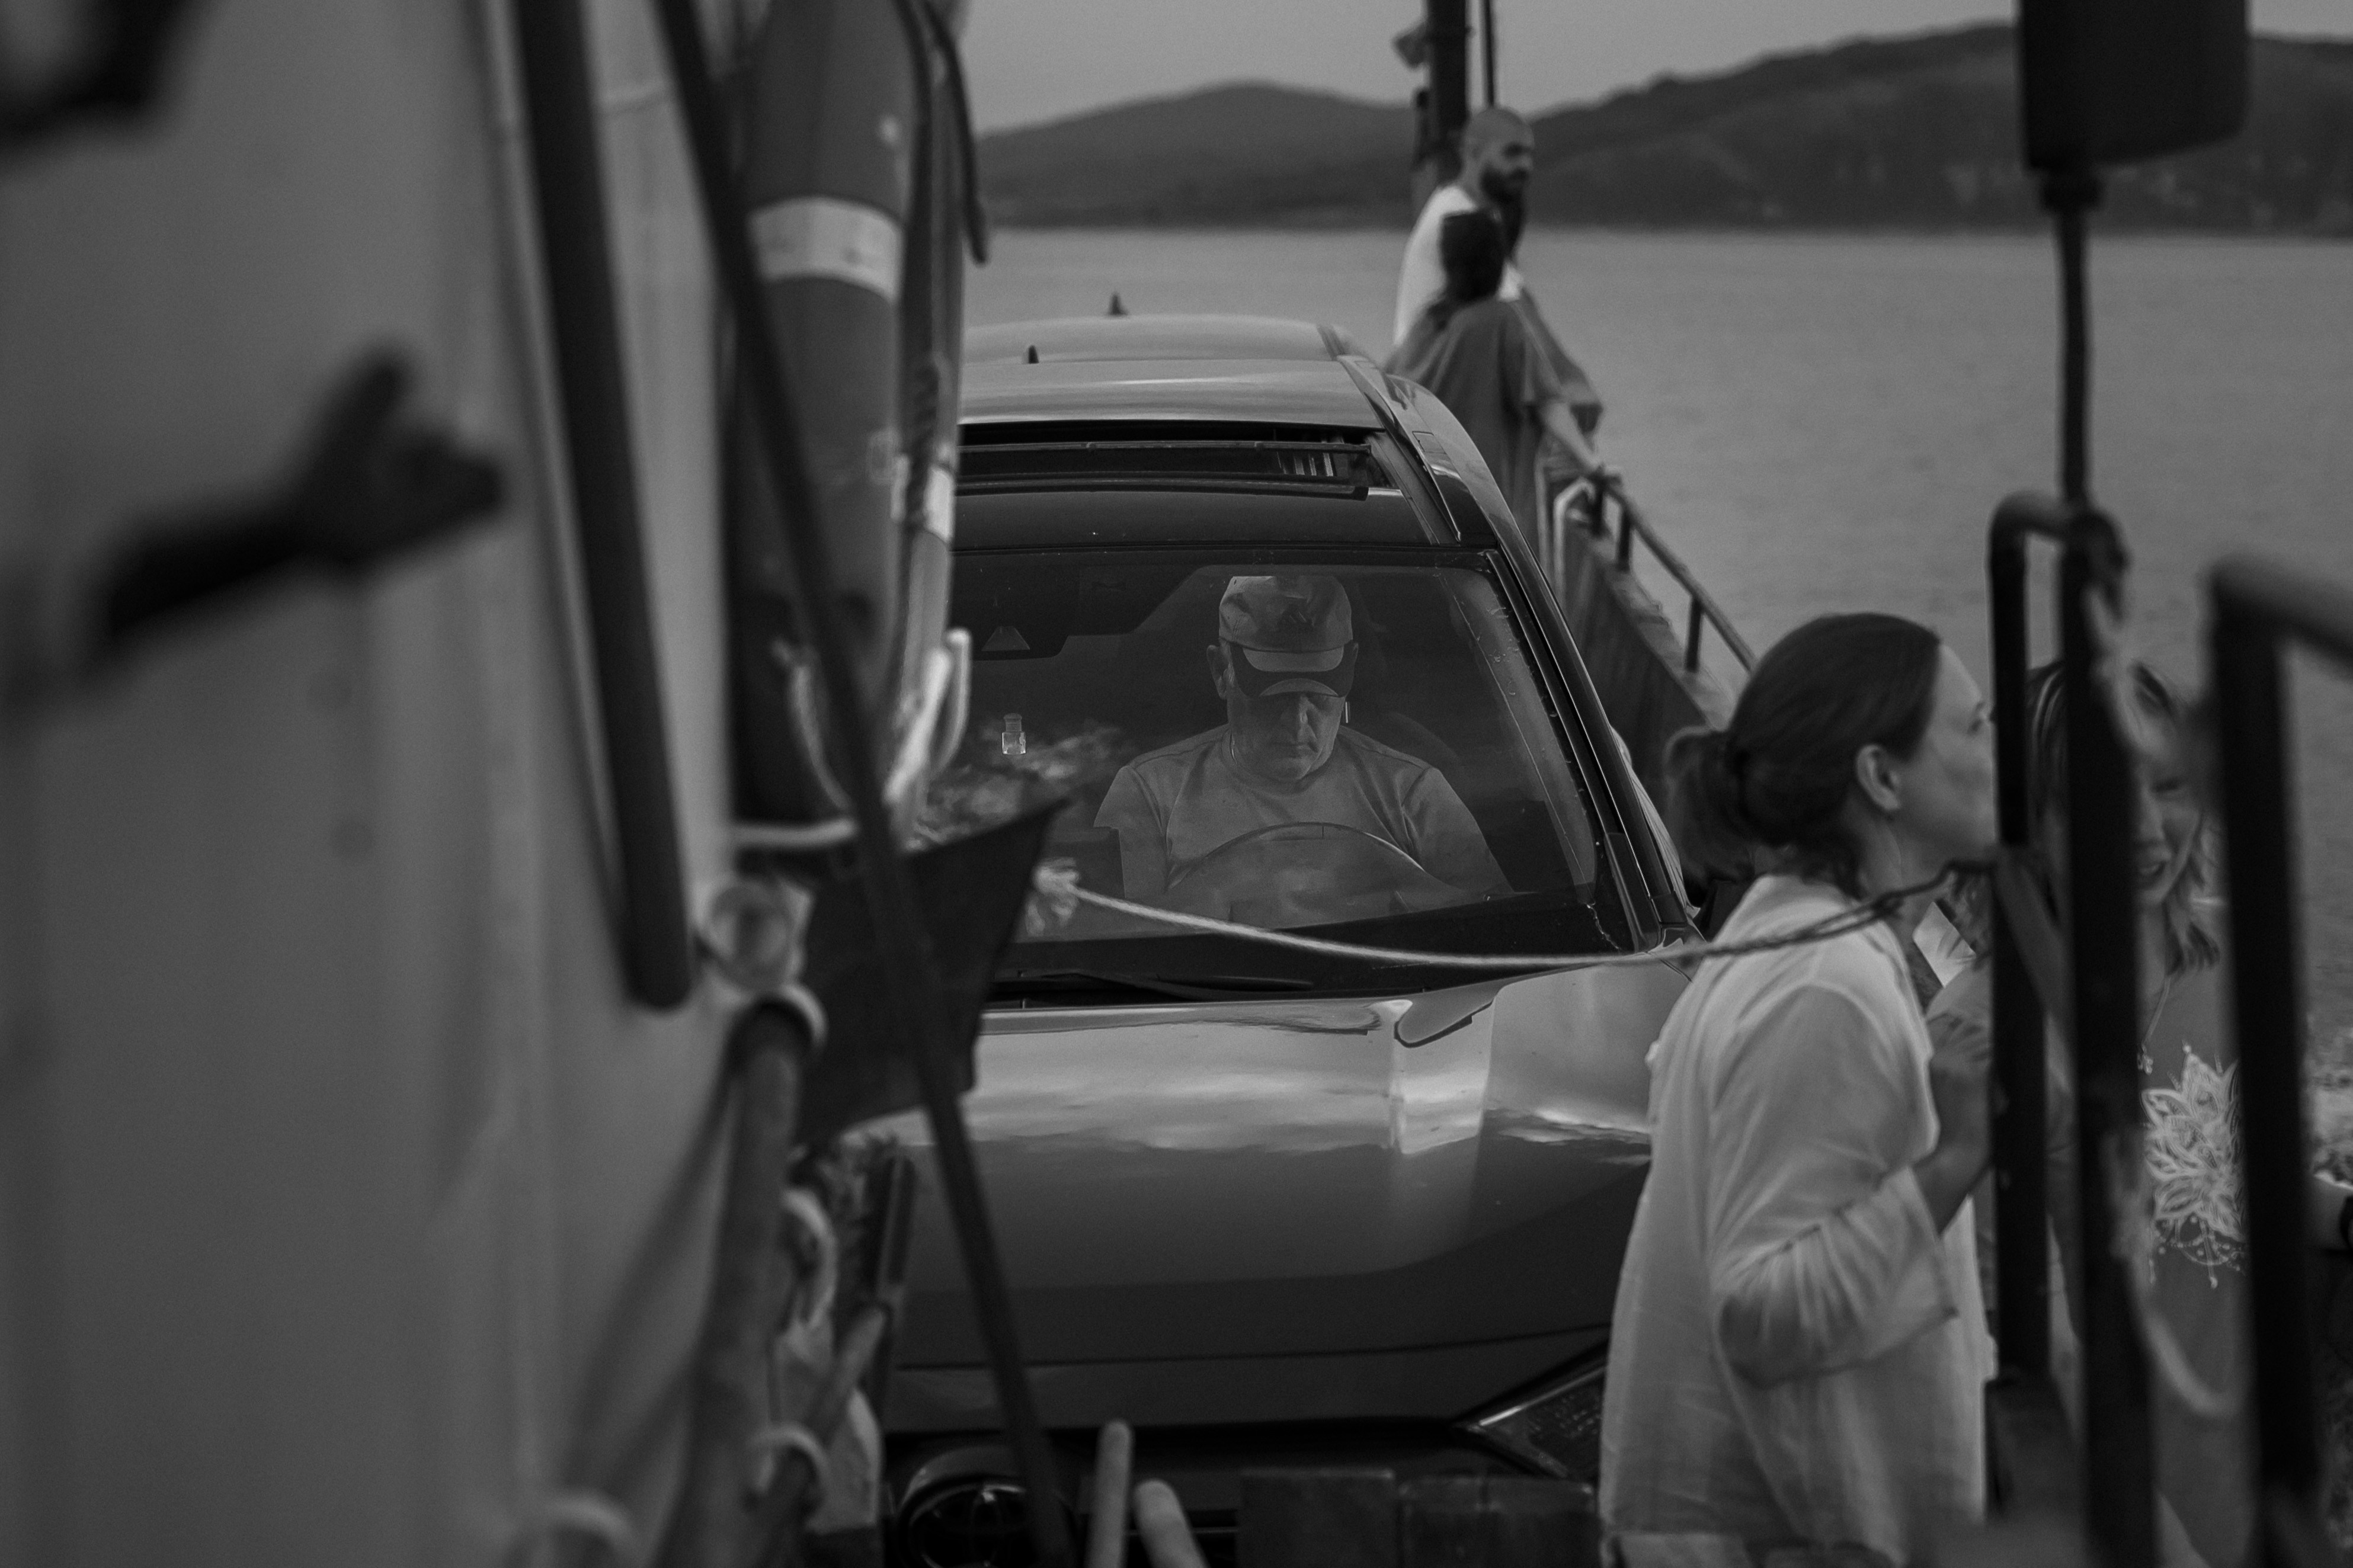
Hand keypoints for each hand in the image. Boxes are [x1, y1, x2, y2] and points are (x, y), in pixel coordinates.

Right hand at [1915, 1023, 1991, 1228]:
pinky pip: (1995, 1056)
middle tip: (2002, 1066)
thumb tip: (1990, 1048)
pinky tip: (2004, 1083)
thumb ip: (1963, 1067)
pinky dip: (2004, 1065)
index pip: (1965, 1031)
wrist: (1959, 1151)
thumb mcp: (1953, 1091)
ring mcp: (1956, 1065)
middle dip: (1995, 1045)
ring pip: (1988, 1042)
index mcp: (1934, 1062)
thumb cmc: (1961, 1126)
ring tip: (2002, 1079)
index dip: (1985, 1037)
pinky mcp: (1973, 1075)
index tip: (1996, 1049)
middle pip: (1978, 1032)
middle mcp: (1942, 1059)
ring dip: (2000, 1056)